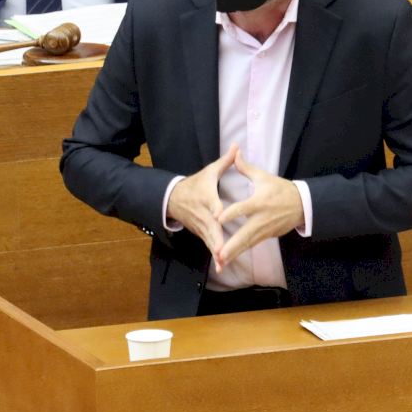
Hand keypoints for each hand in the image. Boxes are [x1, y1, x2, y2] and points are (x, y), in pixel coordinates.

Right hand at [166, 143, 238, 258]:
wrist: (173, 199)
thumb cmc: (195, 184)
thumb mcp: (209, 171)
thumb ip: (226, 161)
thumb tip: (238, 146)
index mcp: (206, 197)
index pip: (210, 203)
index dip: (215, 209)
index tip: (219, 216)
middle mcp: (203, 214)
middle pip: (210, 227)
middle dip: (216, 239)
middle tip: (223, 250)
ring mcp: (200, 226)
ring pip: (209, 240)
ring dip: (216, 252)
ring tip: (224, 262)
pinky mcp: (200, 233)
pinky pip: (209, 245)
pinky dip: (215, 255)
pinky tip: (222, 265)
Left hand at [215, 152, 304, 270]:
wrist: (302, 205)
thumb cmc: (281, 189)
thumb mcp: (264, 177)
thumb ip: (246, 168)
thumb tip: (235, 153)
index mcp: (259, 202)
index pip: (243, 208)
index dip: (231, 213)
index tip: (219, 219)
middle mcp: (261, 219)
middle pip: (245, 234)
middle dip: (232, 245)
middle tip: (219, 254)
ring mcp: (265, 230)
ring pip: (247, 244)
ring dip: (234, 253)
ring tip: (221, 262)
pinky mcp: (266, 236)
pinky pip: (251, 245)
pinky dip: (241, 252)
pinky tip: (229, 259)